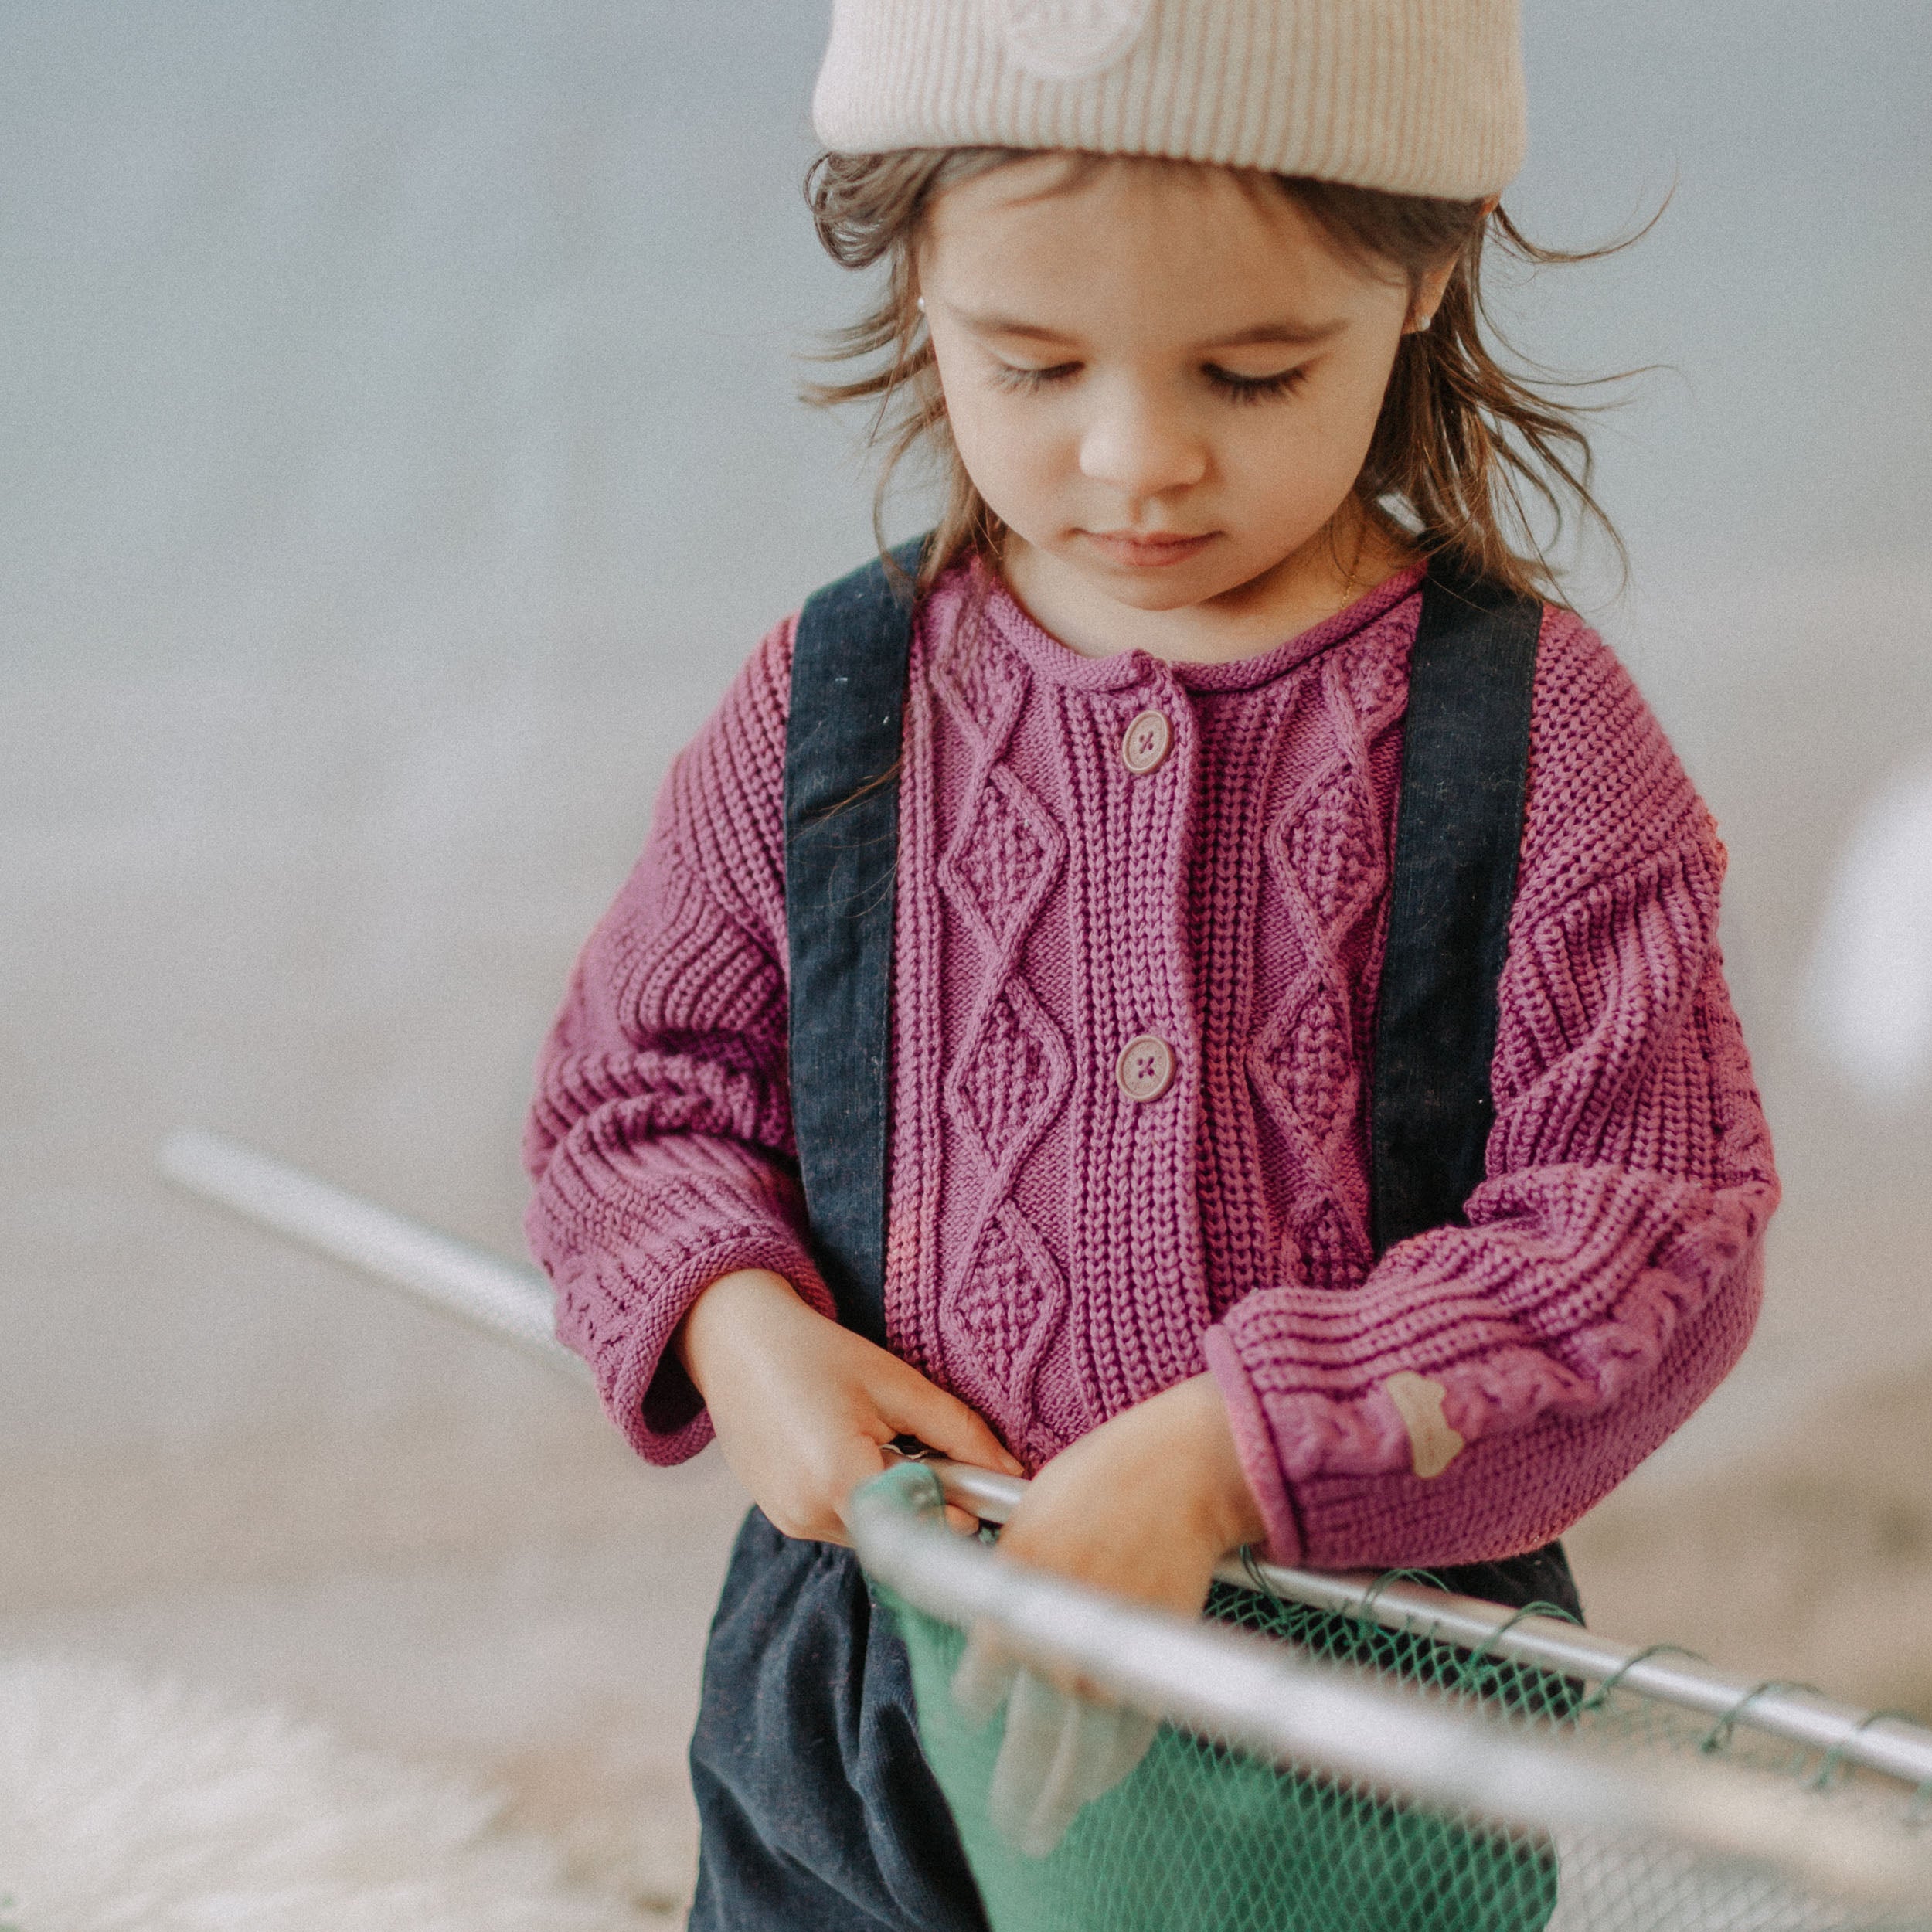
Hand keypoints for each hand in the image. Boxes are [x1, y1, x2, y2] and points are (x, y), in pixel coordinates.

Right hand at [675, 1269, 1022, 1543]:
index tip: (976, 1482)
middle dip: (926, 1499)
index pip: (925, 1524)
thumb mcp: (896, 1383)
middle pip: (900, 1532)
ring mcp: (789, 1521)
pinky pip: (841, 1523)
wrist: (734, 1341)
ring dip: (891, 1499)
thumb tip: (1011, 1472)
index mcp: (839, 1479)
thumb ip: (959, 1432)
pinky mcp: (780, 1518)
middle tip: (922, 1445)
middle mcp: (808, 1513)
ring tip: (878, 1438)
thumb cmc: (814, 1353)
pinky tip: (847, 1447)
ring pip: (873, 1531)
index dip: (959, 1506)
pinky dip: (860, 1496)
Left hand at [953, 1374, 1265, 1855]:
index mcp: (1010, 1597)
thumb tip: (993, 1626)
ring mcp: (1108, 1660)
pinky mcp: (1153, 1662)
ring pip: (1082, 1754)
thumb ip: (1008, 1581)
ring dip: (1066, 1793)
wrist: (1178, 1473)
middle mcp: (1054, 1642)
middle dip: (1018, 1792)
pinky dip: (1115, 1761)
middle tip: (1012, 1827)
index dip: (976, 1700)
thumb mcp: (1026, 1520)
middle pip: (1029, 1743)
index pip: (978, 1685)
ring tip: (1050, 1823)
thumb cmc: (1097, 1481)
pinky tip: (1101, 1778)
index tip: (977, 1708)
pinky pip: (1130, 1733)